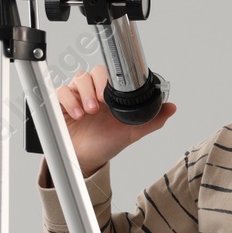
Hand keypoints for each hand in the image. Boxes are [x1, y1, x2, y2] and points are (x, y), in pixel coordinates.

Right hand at [48, 65, 176, 179]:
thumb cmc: (105, 143)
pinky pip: (60, 92)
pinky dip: (68, 100)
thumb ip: (151, 120)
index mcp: (109, 95)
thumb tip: (171, 108)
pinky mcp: (61, 104)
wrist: (86, 160)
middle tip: (100, 101)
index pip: (109, 74)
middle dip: (96, 85)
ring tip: (89, 111)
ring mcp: (76, 97)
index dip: (110, 79)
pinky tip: (77, 114)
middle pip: (92, 73)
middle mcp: (92, 92)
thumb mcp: (131, 132)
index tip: (112, 93)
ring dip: (84, 93)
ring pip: (78, 79)